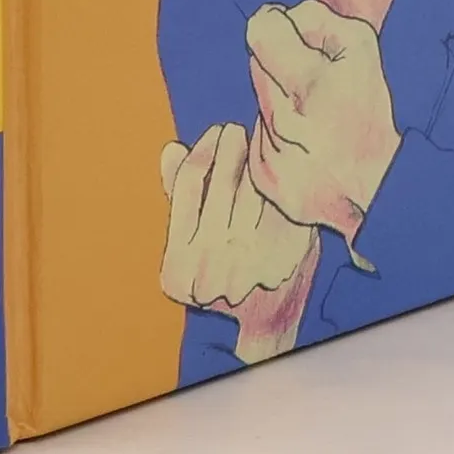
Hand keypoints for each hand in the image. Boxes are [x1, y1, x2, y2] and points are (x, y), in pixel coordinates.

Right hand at [161, 123, 318, 362]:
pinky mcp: (282, 260)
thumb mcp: (191, 241)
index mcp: (177, 266)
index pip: (187, 188)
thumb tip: (171, 150)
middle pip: (219, 188)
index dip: (201, 154)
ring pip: (251, 193)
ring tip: (258, 140)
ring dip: (255, 161)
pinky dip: (279, 184)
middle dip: (229, 151)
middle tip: (236, 130)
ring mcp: (246, 266)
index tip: (212, 133)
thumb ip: (181, 198)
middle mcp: (208, 268)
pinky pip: (280, 207)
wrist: (265, 323)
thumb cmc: (223, 273)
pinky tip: (279, 168)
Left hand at [246, 0, 401, 244]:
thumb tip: (281, 14)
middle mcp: (284, 121)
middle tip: (314, 80)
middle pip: (256, 66)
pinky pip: (258, 138)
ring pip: (259, 102)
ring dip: (280, 102)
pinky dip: (278, 136)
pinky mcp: (266, 179)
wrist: (384, 190)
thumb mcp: (364, 49)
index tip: (286, 32)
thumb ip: (318, 20)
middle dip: (280, 65)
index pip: (260, 32)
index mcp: (311, 84)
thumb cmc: (378, 114)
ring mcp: (272, 154)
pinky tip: (308, 144)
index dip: (274, 25)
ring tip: (316, 117)